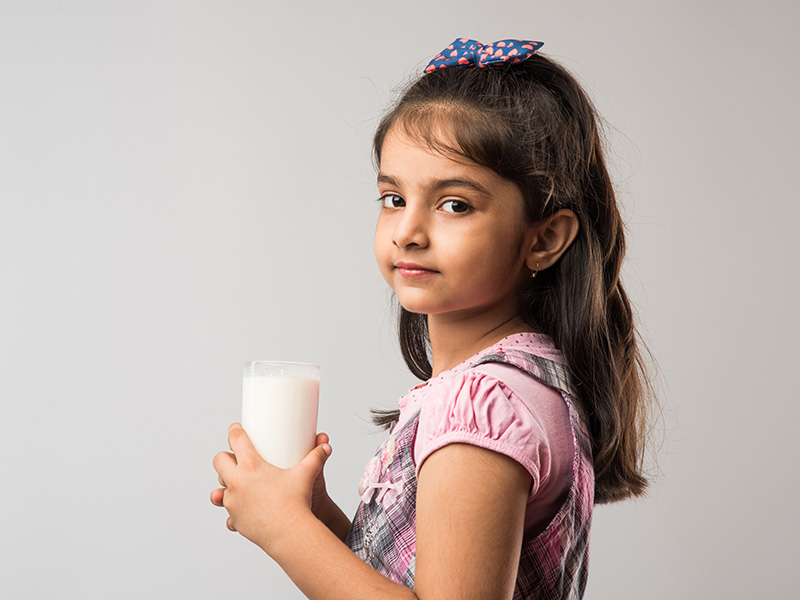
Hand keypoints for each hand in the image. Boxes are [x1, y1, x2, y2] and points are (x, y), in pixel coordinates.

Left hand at [211, 423, 331, 552]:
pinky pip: (228, 511)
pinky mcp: (235, 518)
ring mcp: (233, 501)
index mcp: (251, 466)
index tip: (236, 429)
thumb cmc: (296, 503)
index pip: (236, 440)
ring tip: (237, 484)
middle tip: (235, 458)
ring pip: (219, 488)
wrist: (289, 534)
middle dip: (225, 458)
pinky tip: (242, 507)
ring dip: (227, 485)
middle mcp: (237, 481)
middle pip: (218, 461)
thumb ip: (316, 458)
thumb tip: (325, 446)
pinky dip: (234, 509)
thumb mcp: (306, 475)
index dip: (234, 431)